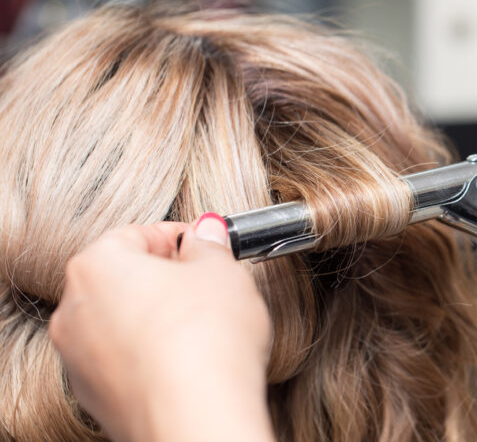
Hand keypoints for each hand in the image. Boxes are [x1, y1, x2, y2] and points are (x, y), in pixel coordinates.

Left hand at [49, 214, 273, 441]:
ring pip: (122, 321)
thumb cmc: (206, 342)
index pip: (137, 234)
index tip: (204, 245)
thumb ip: (211, 245)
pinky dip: (152, 354)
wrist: (196, 421)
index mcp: (97, 267)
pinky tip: (190, 359)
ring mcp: (80, 360)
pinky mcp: (96, 399)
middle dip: (166, 278)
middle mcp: (74, 311)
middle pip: (123, 278)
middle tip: (208, 284)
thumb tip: (207, 235)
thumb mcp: (222, 272)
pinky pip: (125, 360)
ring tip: (204, 326)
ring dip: (158, 317)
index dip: (179, 237)